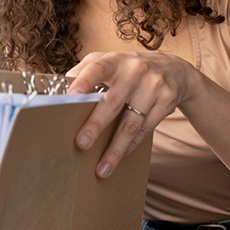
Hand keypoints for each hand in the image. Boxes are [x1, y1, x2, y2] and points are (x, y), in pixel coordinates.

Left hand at [67, 51, 196, 177]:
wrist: (174, 70)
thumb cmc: (129, 69)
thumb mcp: (110, 62)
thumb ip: (85, 72)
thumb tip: (55, 91)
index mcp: (115, 60)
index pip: (96, 68)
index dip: (83, 82)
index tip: (70, 98)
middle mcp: (135, 70)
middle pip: (113, 102)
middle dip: (96, 125)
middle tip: (81, 144)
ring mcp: (153, 86)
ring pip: (131, 123)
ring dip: (115, 149)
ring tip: (102, 169)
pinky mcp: (166, 101)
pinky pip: (145, 129)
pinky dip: (130, 146)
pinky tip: (119, 158)